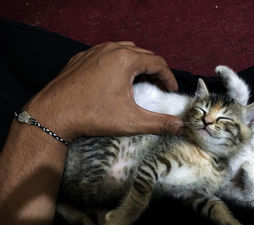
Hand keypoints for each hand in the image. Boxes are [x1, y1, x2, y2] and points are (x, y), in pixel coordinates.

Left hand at [25, 41, 182, 141]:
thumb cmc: (92, 115)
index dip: (168, 77)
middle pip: (142, 54)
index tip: (171, 90)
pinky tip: (116, 78)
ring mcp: (93, 52)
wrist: (53, 114)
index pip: (158, 63)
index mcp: (125, 59)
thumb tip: (181, 126)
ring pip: (124, 51)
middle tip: (159, 87)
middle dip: (155, 70)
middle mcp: (110, 49)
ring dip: (137, 64)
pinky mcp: (81, 58)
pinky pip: (106, 54)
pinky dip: (118, 63)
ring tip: (141, 80)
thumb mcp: (131, 121)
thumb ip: (160, 123)